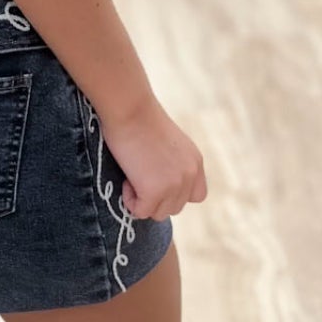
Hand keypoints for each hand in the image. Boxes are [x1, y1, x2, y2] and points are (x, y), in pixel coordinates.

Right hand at [96, 96, 207, 221]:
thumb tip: (158, 184)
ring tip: (132, 174)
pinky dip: (130, 200)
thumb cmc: (139, 118)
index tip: (155, 179)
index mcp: (195, 162)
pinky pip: (140, 211)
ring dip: (142, 200)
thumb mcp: (168, 143)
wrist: (129, 109)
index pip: (196, 196)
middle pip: (174, 208)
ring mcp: (175, 185)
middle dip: (155, 197)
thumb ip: (172, 165)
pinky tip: (126, 179)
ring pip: (158, 213)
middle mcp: (191, 175)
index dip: (174, 193)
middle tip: (139, 173)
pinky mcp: (155, 192)